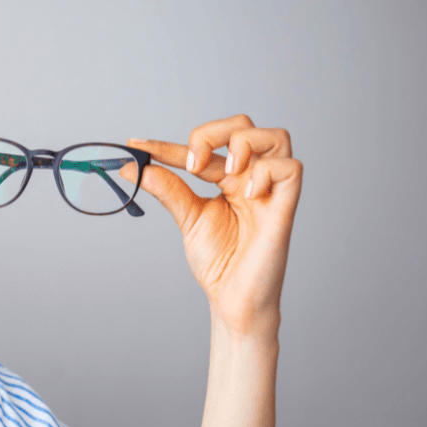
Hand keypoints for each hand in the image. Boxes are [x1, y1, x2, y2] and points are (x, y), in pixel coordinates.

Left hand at [120, 114, 302, 341]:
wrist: (233, 300)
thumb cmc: (219, 262)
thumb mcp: (188, 219)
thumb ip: (168, 190)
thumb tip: (134, 168)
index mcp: (228, 180)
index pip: (201, 148)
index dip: (167, 145)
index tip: (136, 148)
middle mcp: (251, 179)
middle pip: (244, 125)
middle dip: (213, 132)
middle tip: (191, 163)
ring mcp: (270, 192)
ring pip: (276, 137)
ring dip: (245, 144)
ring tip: (226, 171)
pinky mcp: (285, 209)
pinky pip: (292, 169)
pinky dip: (267, 172)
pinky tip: (248, 194)